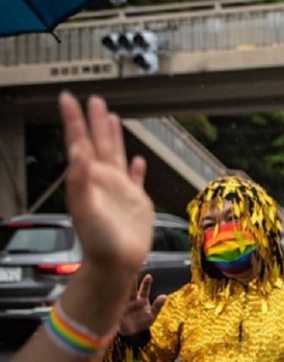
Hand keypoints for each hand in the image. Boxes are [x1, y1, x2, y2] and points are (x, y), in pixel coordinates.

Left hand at [60, 92, 153, 272]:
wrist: (116, 263)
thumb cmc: (99, 241)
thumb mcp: (85, 208)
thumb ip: (81, 178)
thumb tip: (78, 150)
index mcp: (89, 178)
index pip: (80, 142)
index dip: (74, 120)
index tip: (68, 98)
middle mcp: (103, 180)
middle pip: (99, 142)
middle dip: (95, 121)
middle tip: (93, 99)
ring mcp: (119, 190)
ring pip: (116, 155)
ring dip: (113, 136)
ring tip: (112, 119)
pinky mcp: (135, 202)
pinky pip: (135, 179)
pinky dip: (136, 168)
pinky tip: (138, 160)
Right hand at [119, 274, 166, 335]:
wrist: (132, 333)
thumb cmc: (143, 322)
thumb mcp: (152, 315)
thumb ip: (158, 306)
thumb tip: (164, 296)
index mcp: (141, 299)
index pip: (144, 289)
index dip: (146, 283)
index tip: (149, 276)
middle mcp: (132, 300)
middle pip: (131, 289)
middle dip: (132, 281)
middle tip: (132, 271)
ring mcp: (124, 305)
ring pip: (123, 295)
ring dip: (122, 289)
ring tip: (121, 281)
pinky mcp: (117, 312)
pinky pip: (116, 306)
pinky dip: (115, 301)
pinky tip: (114, 296)